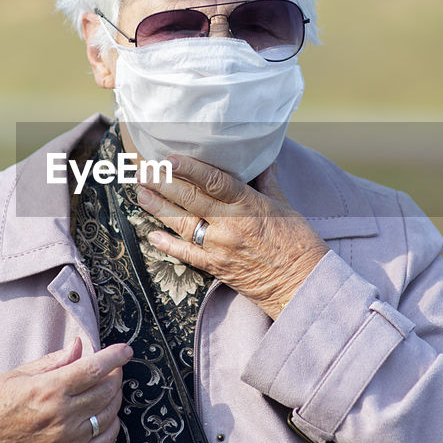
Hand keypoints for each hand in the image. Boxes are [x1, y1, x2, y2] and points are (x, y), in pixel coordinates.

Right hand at [0, 338, 131, 442]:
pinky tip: (105, 413)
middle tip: (112, 367)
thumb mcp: (16, 375)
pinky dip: (112, 423)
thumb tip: (80, 346)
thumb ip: (53, 361)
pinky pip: (104, 440)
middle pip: (106, 390)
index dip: (115, 356)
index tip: (124, 350)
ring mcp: (67, 439)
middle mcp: (62, 415)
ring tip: (108, 386)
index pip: (94, 369)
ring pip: (109, 413)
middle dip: (115, 374)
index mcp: (48, 390)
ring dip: (115, 396)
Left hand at [136, 156, 329, 319]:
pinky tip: (152, 236)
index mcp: (249, 205)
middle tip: (143, 170)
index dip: (190, 168)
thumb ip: (267, 183)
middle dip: (164, 183)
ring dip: (159, 208)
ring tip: (141, 193)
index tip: (169, 158)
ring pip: (183, 224)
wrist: (302, 284)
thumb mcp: (285, 206)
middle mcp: (231, 225)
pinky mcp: (216, 268)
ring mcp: (220, 248)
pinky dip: (168, 245)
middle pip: (191, 200)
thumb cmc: (299, 243)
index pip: (214, 181)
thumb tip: (262, 161)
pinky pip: (187, 255)